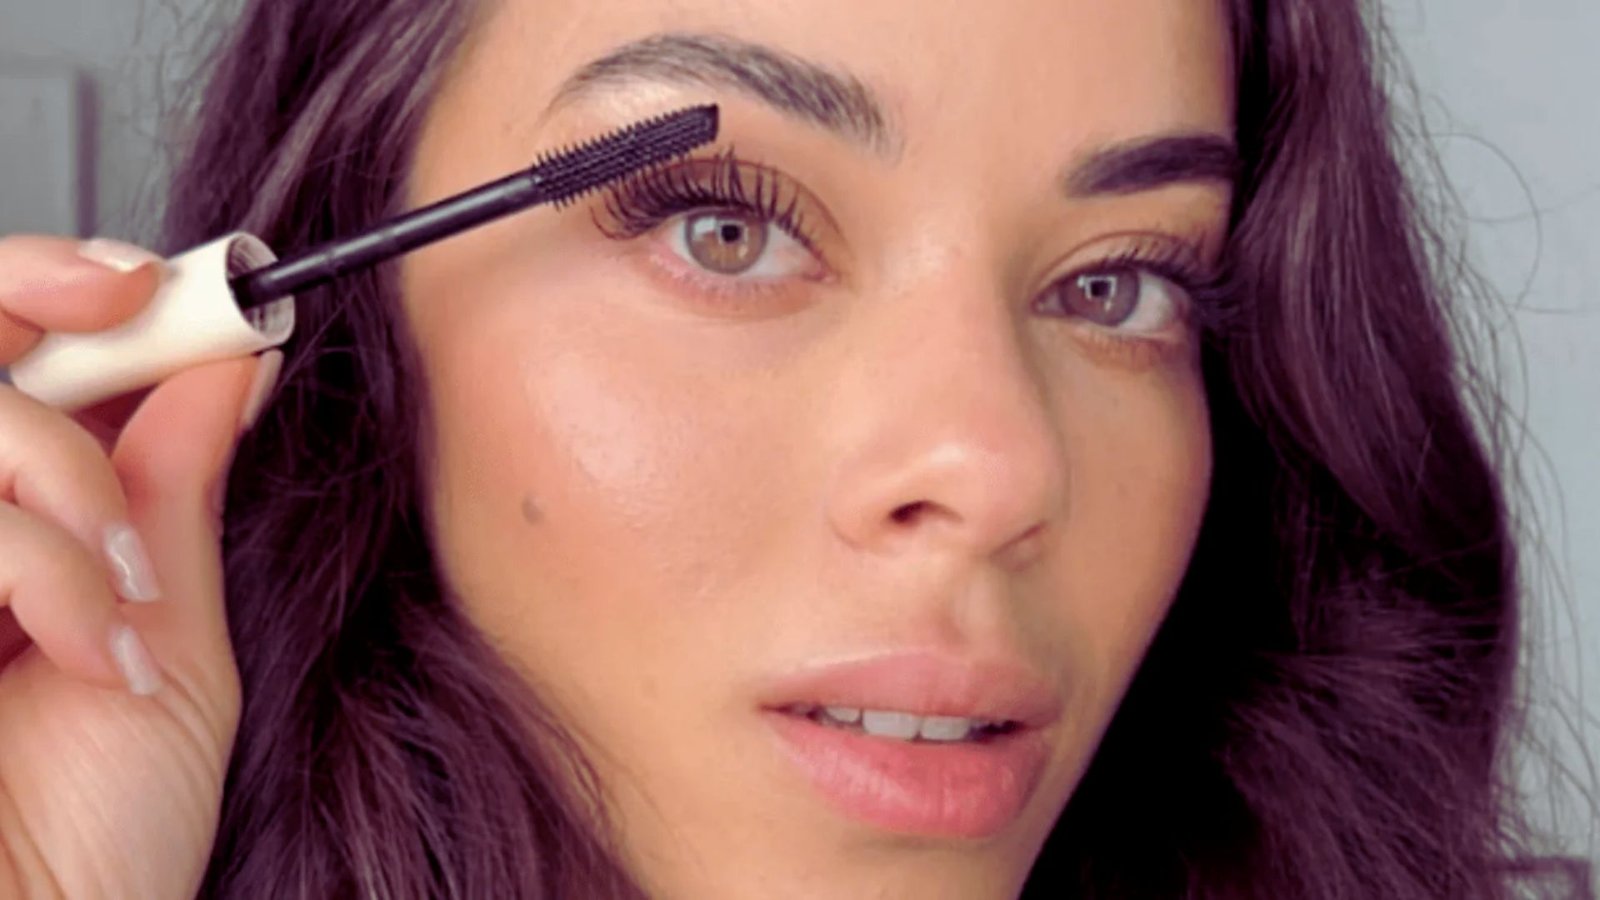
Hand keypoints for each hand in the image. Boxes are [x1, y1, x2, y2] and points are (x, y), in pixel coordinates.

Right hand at [0, 236, 279, 898]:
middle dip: (34, 293)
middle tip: (129, 306)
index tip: (162, 284)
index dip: (63, 286)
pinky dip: (35, 564)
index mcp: (9, 528)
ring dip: (65, 480)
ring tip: (122, 594)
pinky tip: (82, 651)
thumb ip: (176, 494)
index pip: (10, 358)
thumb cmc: (104, 839)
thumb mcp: (171, 638)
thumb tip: (231, 364)